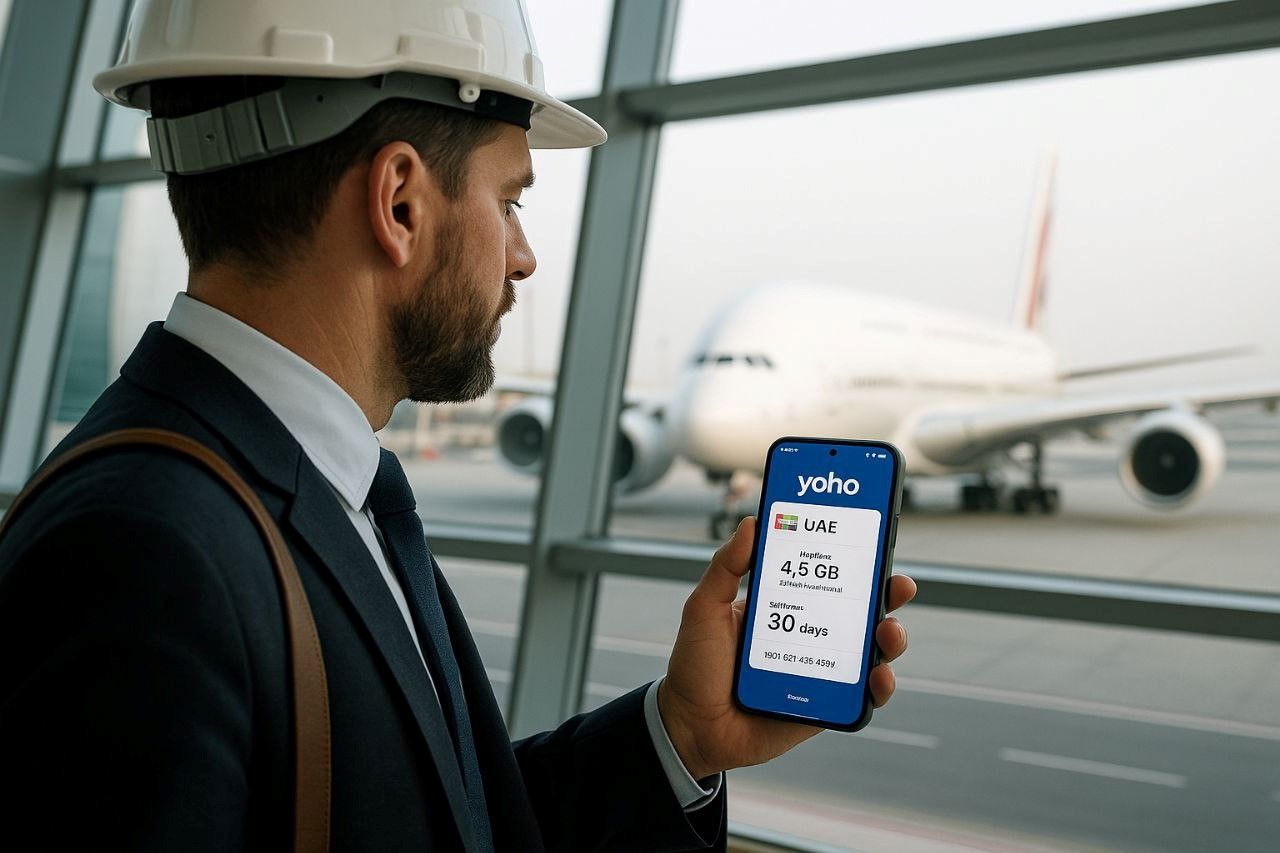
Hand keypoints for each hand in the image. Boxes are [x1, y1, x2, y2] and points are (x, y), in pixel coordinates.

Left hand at [658, 516, 915, 780]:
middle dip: (887, 595)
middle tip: (898, 586)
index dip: (856, 561)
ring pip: (871, 650)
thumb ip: (726, 567)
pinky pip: (863, 696)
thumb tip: (751, 523)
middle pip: (860, 610)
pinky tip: (879, 676)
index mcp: (786, 606)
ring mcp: (821, 669)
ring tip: (889, 632)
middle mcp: (810, 634)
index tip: (875, 541)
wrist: (690, 726)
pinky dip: (880, 686)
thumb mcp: (705, 607)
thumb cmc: (696, 665)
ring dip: (892, 638)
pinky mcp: (826, 706)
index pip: (828, 576)